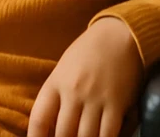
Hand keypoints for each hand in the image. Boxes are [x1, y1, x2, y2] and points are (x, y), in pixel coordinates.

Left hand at [29, 17, 141, 136]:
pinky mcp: (117, 104)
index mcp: (56, 82)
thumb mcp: (64, 68)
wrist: (121, 34)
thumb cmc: (89, 52)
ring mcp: (95, 98)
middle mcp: (73, 92)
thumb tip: (51, 127)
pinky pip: (108, 134)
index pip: (39, 119)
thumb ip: (57, 96)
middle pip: (63, 133)